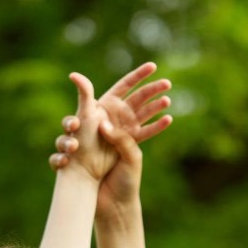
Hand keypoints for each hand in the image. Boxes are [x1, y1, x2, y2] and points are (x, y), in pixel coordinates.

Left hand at [48, 63, 172, 178]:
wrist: (86, 181)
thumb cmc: (80, 152)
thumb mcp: (82, 121)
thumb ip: (86, 100)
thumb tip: (80, 82)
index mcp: (106, 106)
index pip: (125, 85)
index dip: (139, 75)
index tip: (153, 66)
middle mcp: (117, 116)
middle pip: (138, 98)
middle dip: (153, 90)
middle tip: (167, 83)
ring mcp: (125, 130)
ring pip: (145, 113)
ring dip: (157, 107)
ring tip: (167, 100)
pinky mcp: (131, 146)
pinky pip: (146, 134)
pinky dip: (156, 127)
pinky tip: (168, 119)